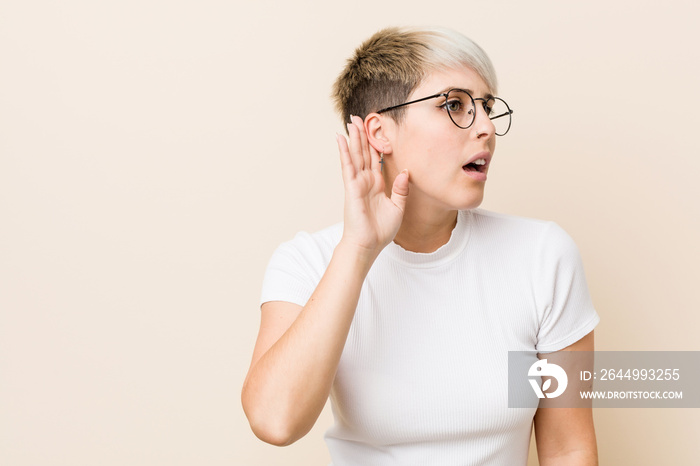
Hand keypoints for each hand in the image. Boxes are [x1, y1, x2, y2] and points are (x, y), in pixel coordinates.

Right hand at [336, 115, 408, 259]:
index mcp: (377, 184)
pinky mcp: (351, 187)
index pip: (375, 159)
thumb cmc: (380, 231)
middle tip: (359, 118)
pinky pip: (348, 166)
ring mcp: (357, 183)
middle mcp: (366, 181)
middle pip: (364, 152)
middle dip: (361, 135)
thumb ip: (401, 189)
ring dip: (353, 137)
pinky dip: (344, 151)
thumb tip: (405, 171)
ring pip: (356, 155)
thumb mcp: (398, 208)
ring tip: (351, 121)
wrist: (368, 245)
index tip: (374, 130)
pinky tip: (341, 138)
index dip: (375, 144)